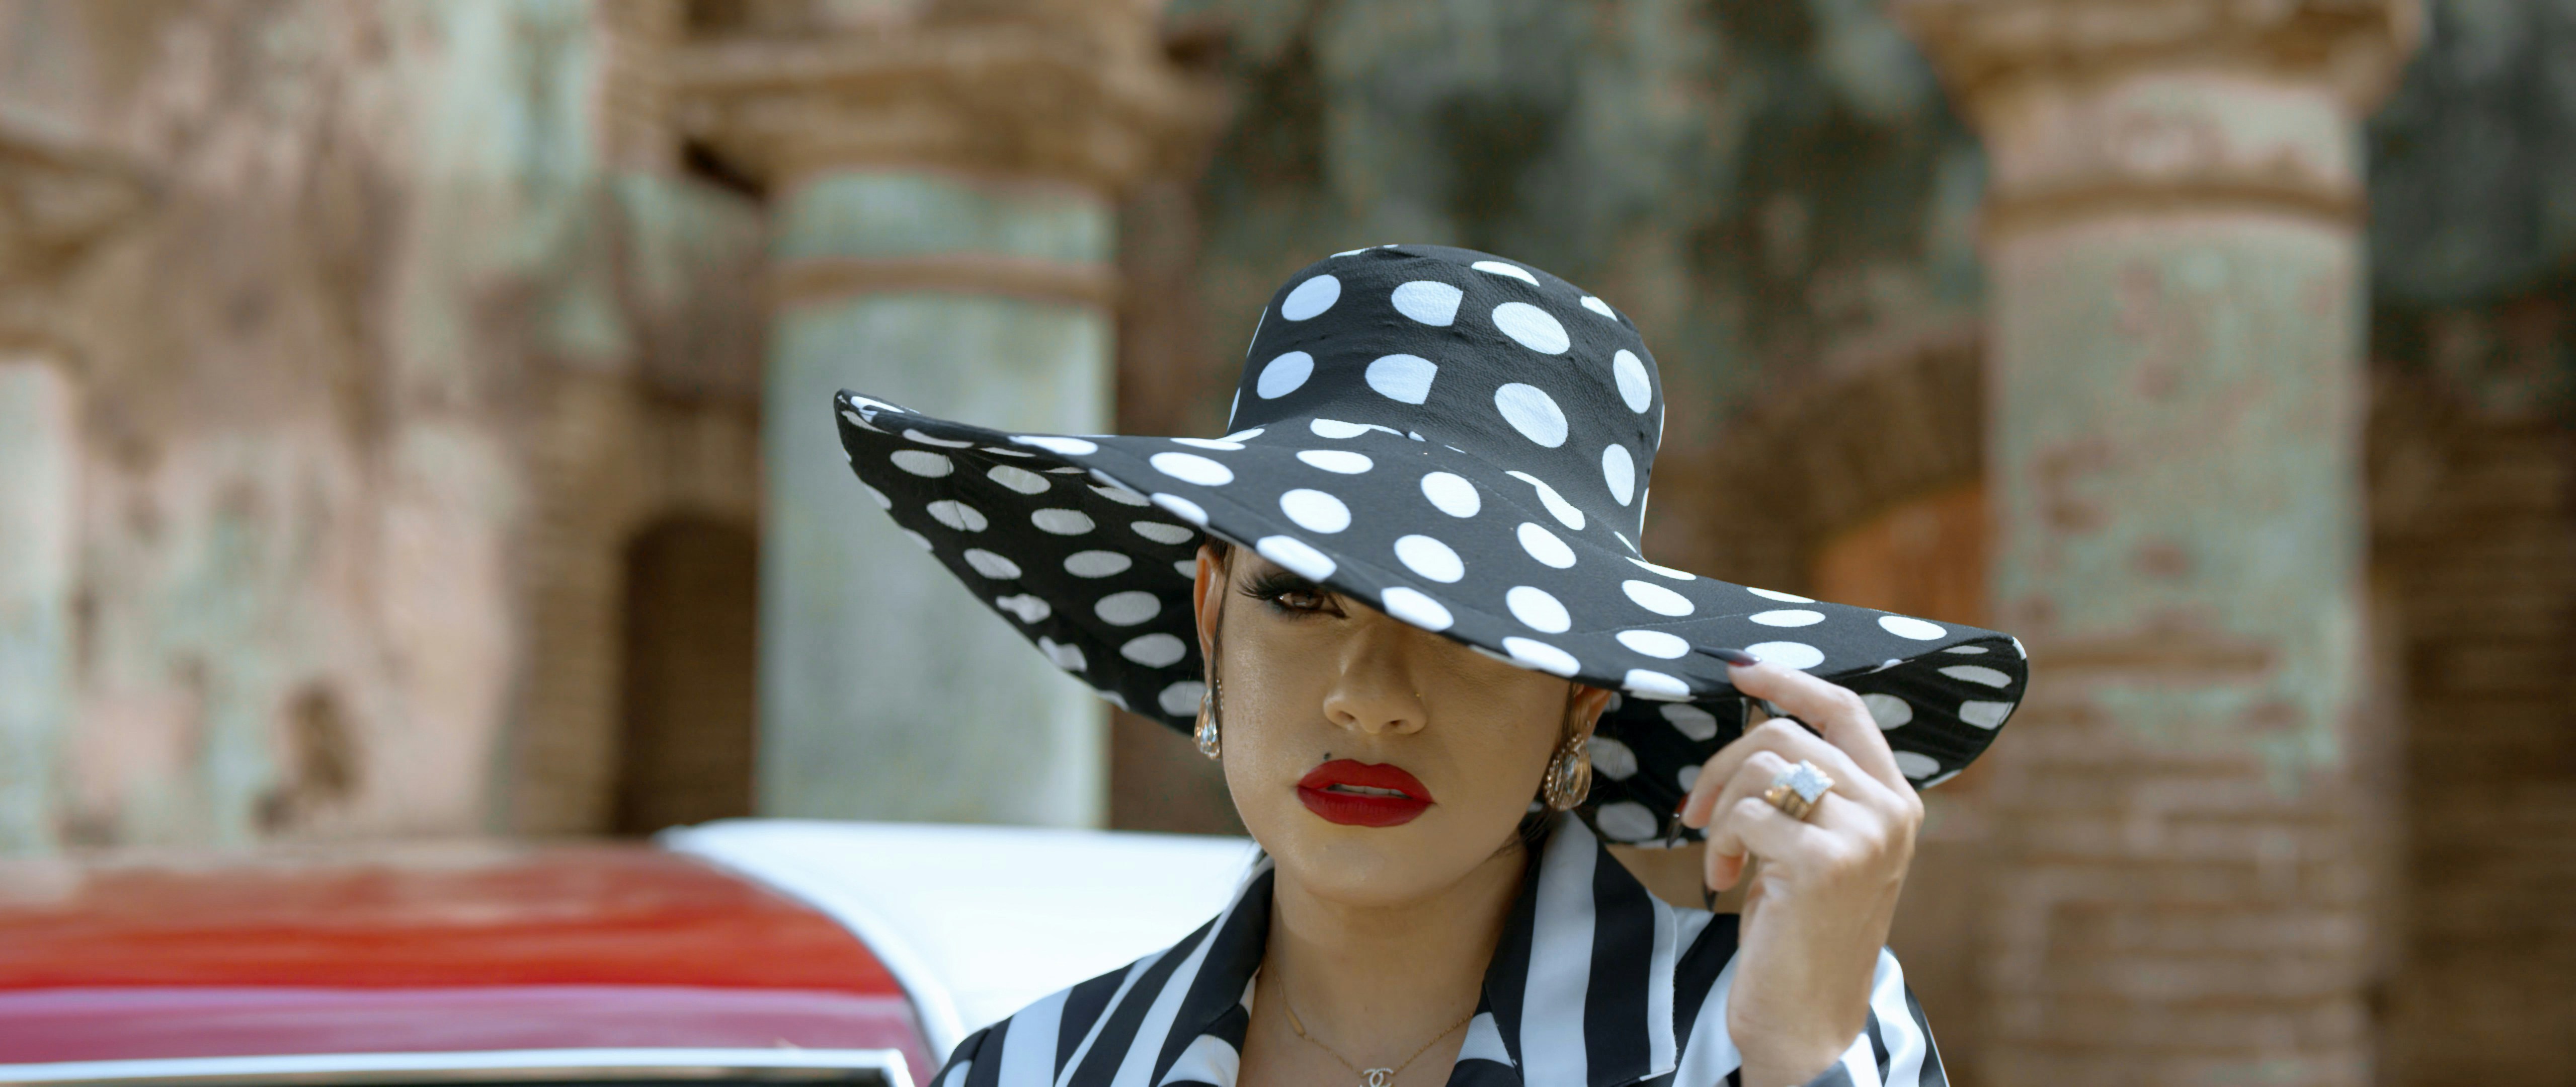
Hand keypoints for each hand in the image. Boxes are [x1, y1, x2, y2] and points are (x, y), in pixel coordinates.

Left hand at [1677, 657, 1922, 1085]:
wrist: (1807, 1019)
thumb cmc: (1800, 931)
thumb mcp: (1817, 846)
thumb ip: (1812, 788)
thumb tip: (1759, 716)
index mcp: (1896, 801)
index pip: (1847, 710)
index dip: (1790, 681)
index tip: (1740, 670)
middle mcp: (1890, 812)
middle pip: (1786, 734)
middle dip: (1724, 764)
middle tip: (1696, 809)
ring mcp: (1863, 835)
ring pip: (1762, 766)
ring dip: (1721, 809)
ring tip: (1722, 857)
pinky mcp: (1824, 862)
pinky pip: (1745, 813)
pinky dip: (1720, 843)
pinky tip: (1726, 879)